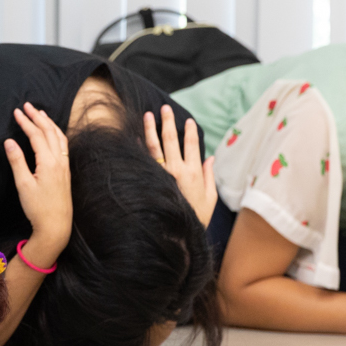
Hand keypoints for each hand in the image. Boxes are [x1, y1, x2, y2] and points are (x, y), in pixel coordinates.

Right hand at [5, 102, 71, 267]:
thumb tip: (9, 142)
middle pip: (49, 132)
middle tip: (27, 106)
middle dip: (38, 117)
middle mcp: (59, 161)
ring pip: (59, 138)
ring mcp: (64, 167)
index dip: (26, 122)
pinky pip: (64, 146)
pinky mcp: (65, 173)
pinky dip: (57, 135)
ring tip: (41, 114)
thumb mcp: (23, 185)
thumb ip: (17, 161)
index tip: (17, 112)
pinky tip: (53, 134)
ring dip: (50, 124)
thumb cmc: (38, 208)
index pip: (37, 136)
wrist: (56, 226)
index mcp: (48, 163)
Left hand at [145, 105, 218, 226]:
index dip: (190, 131)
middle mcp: (176, 171)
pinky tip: (134, 137)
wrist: (175, 237)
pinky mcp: (148, 181)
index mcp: (193, 173)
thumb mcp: (209, 199)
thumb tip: (211, 157)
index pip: (191, 145)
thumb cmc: (195, 219)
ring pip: (153, 146)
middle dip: (168, 122)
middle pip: (170, 140)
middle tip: (165, 108)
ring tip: (147, 115)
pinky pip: (142, 160)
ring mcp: (160, 175)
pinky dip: (138, 148)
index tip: (187, 120)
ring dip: (150, 128)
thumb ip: (209, 176)